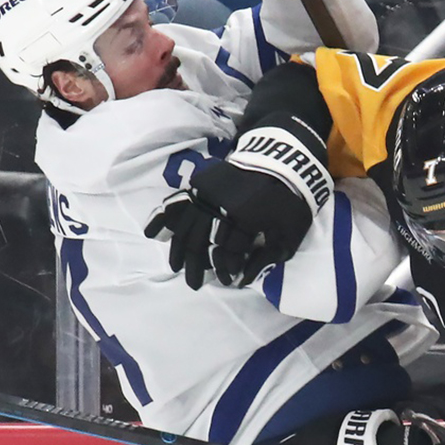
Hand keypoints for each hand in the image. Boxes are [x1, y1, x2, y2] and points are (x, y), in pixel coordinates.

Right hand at [144, 161, 311, 289]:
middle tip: (194, 285)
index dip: (226, 269)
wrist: (284, 159)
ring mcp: (208, 193)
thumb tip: (245, 279)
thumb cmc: (292, 199)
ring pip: (186, 226)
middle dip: (197, 267)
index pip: (227, 252)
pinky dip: (163, 218)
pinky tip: (152, 233)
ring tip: (175, 268)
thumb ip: (269, 257)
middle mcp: (220, 206)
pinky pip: (179, 203)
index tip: (228, 281)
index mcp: (243, 218)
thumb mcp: (291, 232)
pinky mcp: (202, 183)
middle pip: (201, 242)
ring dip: (179, 250)